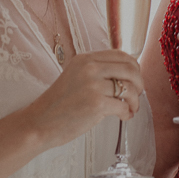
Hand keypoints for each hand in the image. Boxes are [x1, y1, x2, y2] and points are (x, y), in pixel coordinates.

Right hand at [27, 50, 143, 149]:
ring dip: (135, 101)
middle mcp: (90, 68)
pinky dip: (127, 113)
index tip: (134, 80)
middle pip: (130, 69)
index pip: (121, 55)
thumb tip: (128, 74)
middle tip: (136, 95)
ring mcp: (93, 85)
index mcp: (85, 59)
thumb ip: (96, 71)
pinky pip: (124, 106)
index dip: (134, 67)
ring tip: (130, 109)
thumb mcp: (75, 76)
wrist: (39, 122)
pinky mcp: (96, 104)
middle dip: (139, 83)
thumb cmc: (58, 104)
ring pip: (130, 88)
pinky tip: (123, 117)